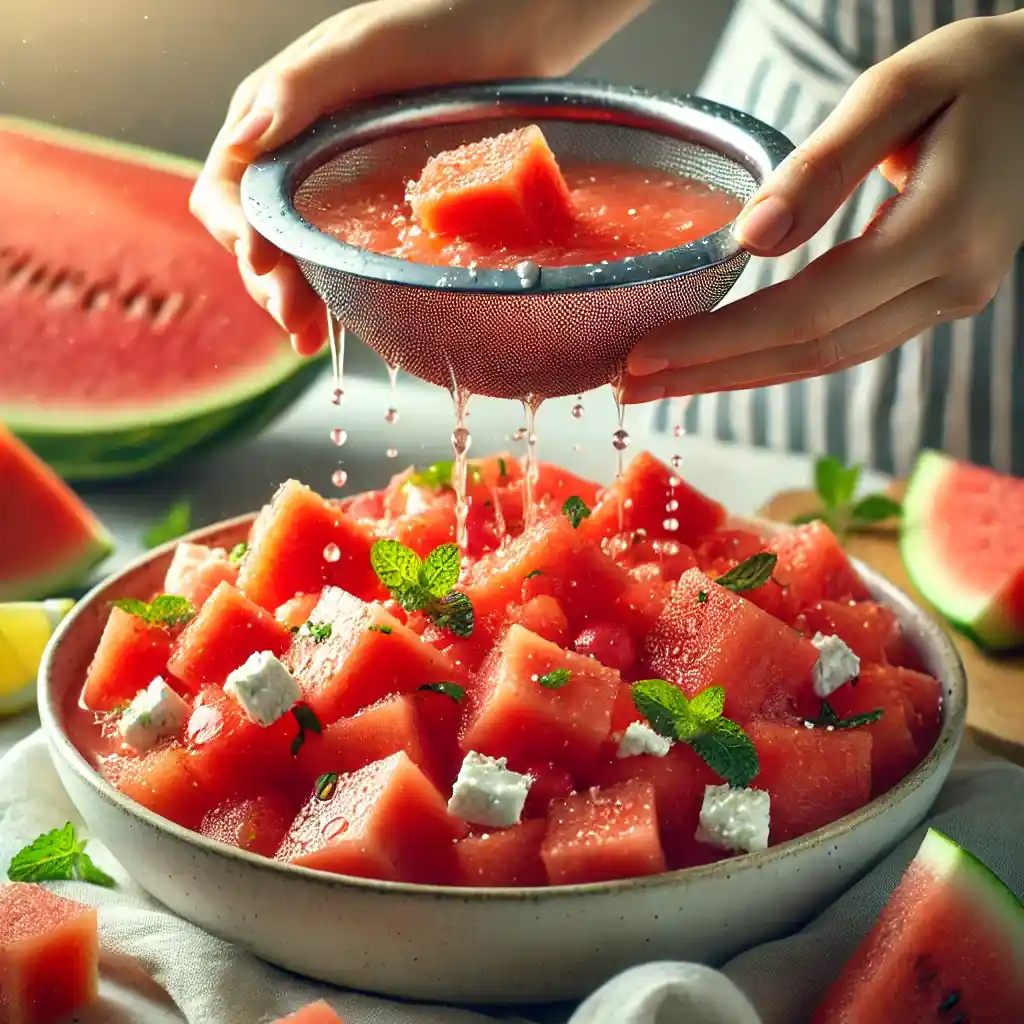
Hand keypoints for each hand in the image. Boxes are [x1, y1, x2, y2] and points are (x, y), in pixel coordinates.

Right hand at [190, 0, 648, 354]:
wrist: (506, 39)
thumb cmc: (438, 27)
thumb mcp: (367, 48)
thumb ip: (301, 88)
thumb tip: (244, 137)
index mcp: (273, 118)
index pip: (228, 187)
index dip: (238, 232)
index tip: (263, 262)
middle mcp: (294, 160)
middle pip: (257, 237)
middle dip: (269, 282)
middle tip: (298, 321)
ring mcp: (332, 193)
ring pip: (294, 259)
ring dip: (295, 301)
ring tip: (312, 339)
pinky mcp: (370, 215)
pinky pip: (338, 261)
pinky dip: (334, 296)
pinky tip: (338, 326)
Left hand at [622, 11, 1023, 402]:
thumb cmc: (984, 73)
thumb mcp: (901, 88)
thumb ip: (825, 165)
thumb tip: (750, 238)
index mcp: (943, 231)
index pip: (810, 311)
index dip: (721, 340)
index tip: (645, 353)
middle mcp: (952, 285)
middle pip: (811, 353)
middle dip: (713, 373)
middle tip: (629, 387)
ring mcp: (950, 301)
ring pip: (828, 360)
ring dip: (739, 376)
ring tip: (662, 383)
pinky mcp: (937, 301)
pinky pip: (847, 342)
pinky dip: (779, 356)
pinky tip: (727, 359)